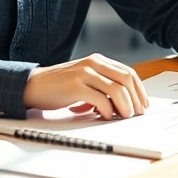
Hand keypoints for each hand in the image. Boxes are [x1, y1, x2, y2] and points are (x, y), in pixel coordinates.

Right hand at [23, 53, 148, 119]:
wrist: (33, 85)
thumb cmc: (60, 86)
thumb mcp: (85, 79)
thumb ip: (102, 84)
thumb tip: (125, 102)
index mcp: (98, 60)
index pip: (128, 72)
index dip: (139, 90)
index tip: (143, 104)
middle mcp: (93, 63)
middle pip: (126, 79)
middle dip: (136, 99)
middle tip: (137, 113)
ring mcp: (85, 73)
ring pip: (117, 89)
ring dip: (125, 106)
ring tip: (124, 116)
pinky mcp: (76, 86)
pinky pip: (101, 99)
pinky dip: (107, 110)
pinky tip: (105, 116)